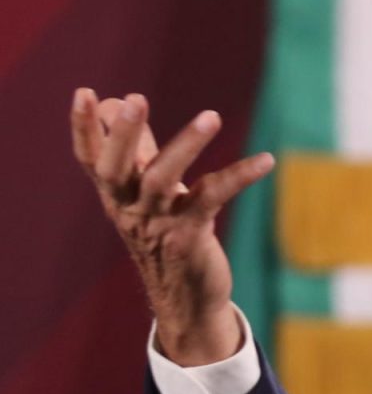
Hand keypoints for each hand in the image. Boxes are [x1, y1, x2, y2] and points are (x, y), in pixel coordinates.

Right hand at [71, 89, 273, 364]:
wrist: (186, 301)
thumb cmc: (165, 238)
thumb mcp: (146, 194)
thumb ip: (137, 150)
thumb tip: (118, 104)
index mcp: (117, 196)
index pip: (91, 159)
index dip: (82, 127)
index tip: (83, 92)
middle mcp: (130, 209)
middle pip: (116, 169)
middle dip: (122, 134)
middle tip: (134, 99)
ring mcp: (159, 224)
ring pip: (163, 180)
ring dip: (187, 145)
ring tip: (211, 116)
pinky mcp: (190, 237)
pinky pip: (214, 198)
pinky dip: (240, 176)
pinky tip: (267, 161)